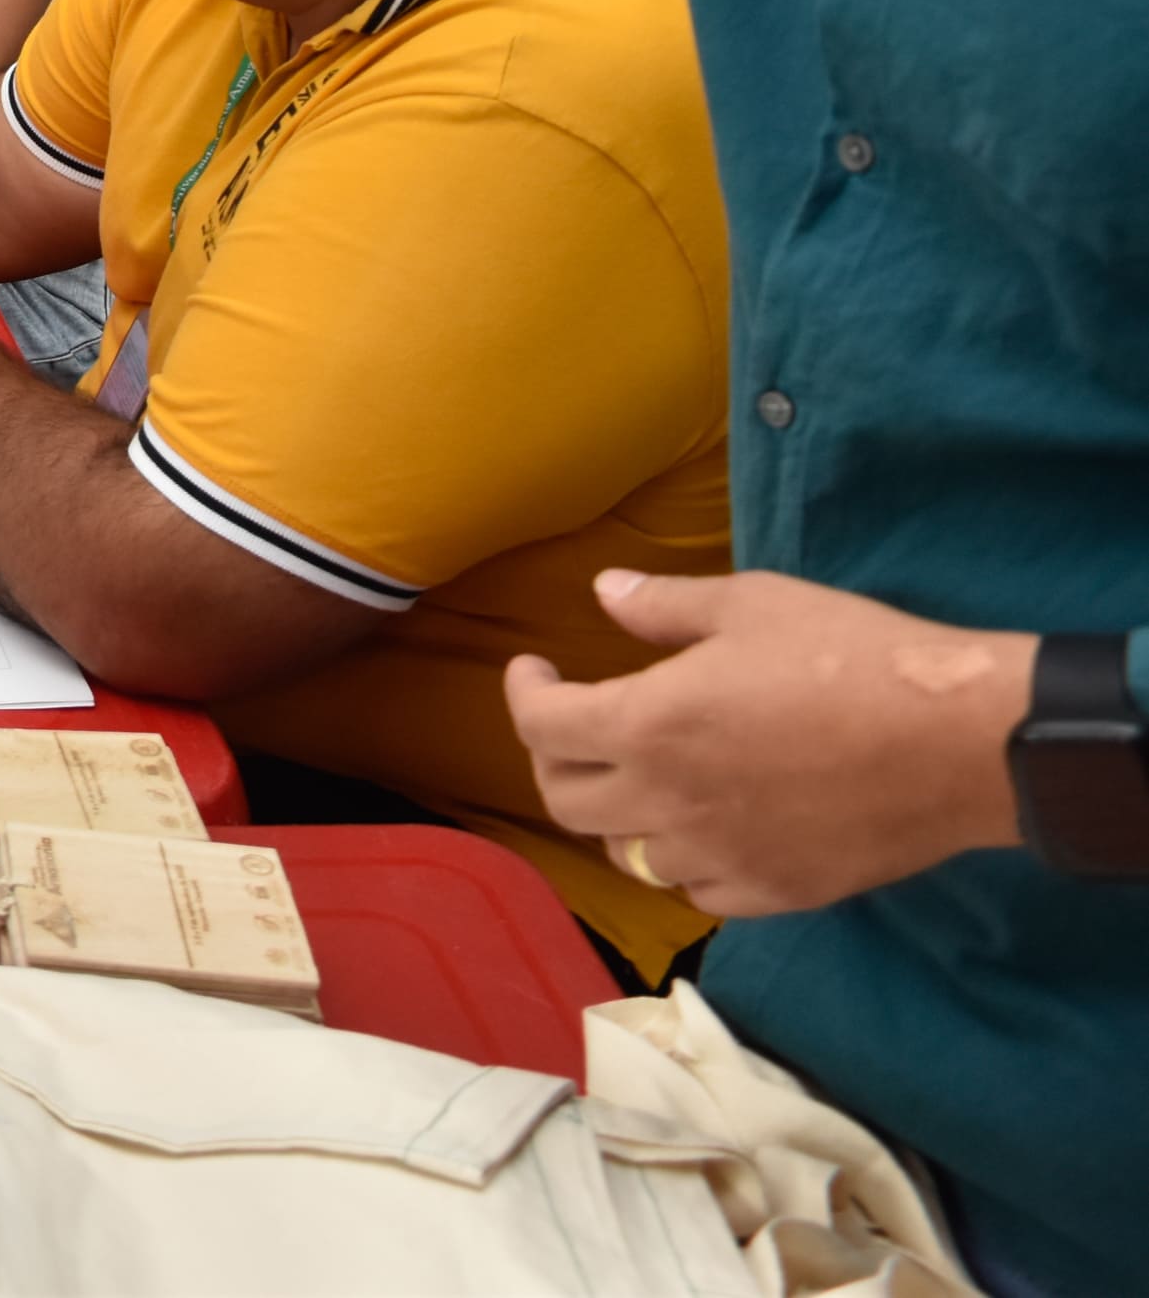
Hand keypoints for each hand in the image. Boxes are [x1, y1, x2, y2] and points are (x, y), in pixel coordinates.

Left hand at [505, 569, 1035, 919]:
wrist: (961, 742)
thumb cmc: (851, 658)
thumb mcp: (752, 604)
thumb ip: (665, 606)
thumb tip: (604, 591)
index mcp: (647, 726)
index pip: (540, 726)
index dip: (523, 693)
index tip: (537, 669)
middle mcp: (667, 803)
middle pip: (565, 799)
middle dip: (555, 757)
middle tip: (578, 724)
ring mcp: (720, 858)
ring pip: (628, 853)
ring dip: (619, 813)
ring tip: (642, 774)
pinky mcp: (775, 895)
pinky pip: (698, 891)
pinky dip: (684, 860)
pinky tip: (704, 827)